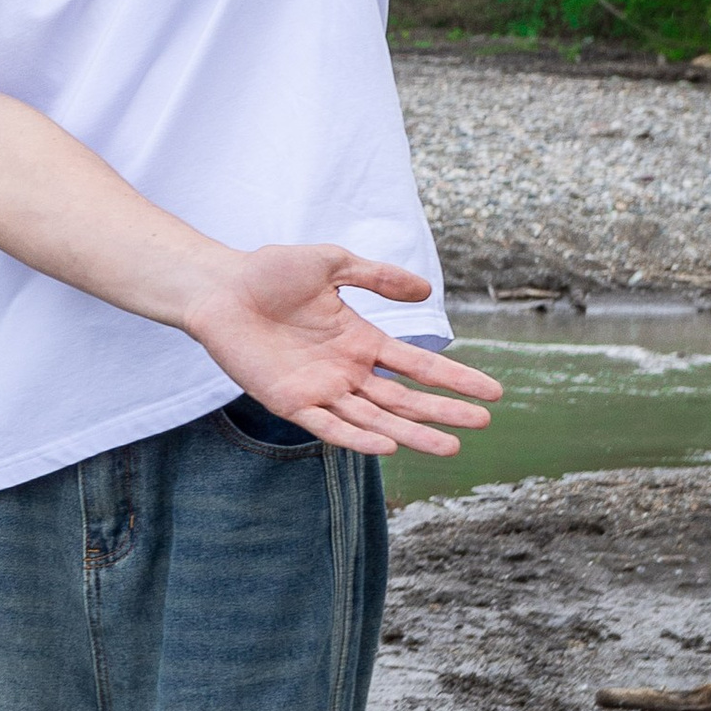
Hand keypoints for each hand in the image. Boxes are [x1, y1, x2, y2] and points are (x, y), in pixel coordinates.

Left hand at [189, 249, 502, 457]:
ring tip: (451, 446)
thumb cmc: (269, 272)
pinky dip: (358, 439)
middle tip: (483, 423)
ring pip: (375, 419)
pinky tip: (389, 446)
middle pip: (404, 399)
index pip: (418, 366)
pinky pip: (329, 426)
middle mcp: (346, 371)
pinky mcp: (289, 402)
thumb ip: (377, 277)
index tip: (493, 392)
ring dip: (412, 433)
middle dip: (444, 412)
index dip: (455, 379)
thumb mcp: (333, 264)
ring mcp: (320, 389)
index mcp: (360, 341)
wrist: (218, 286)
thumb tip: (426, 291)